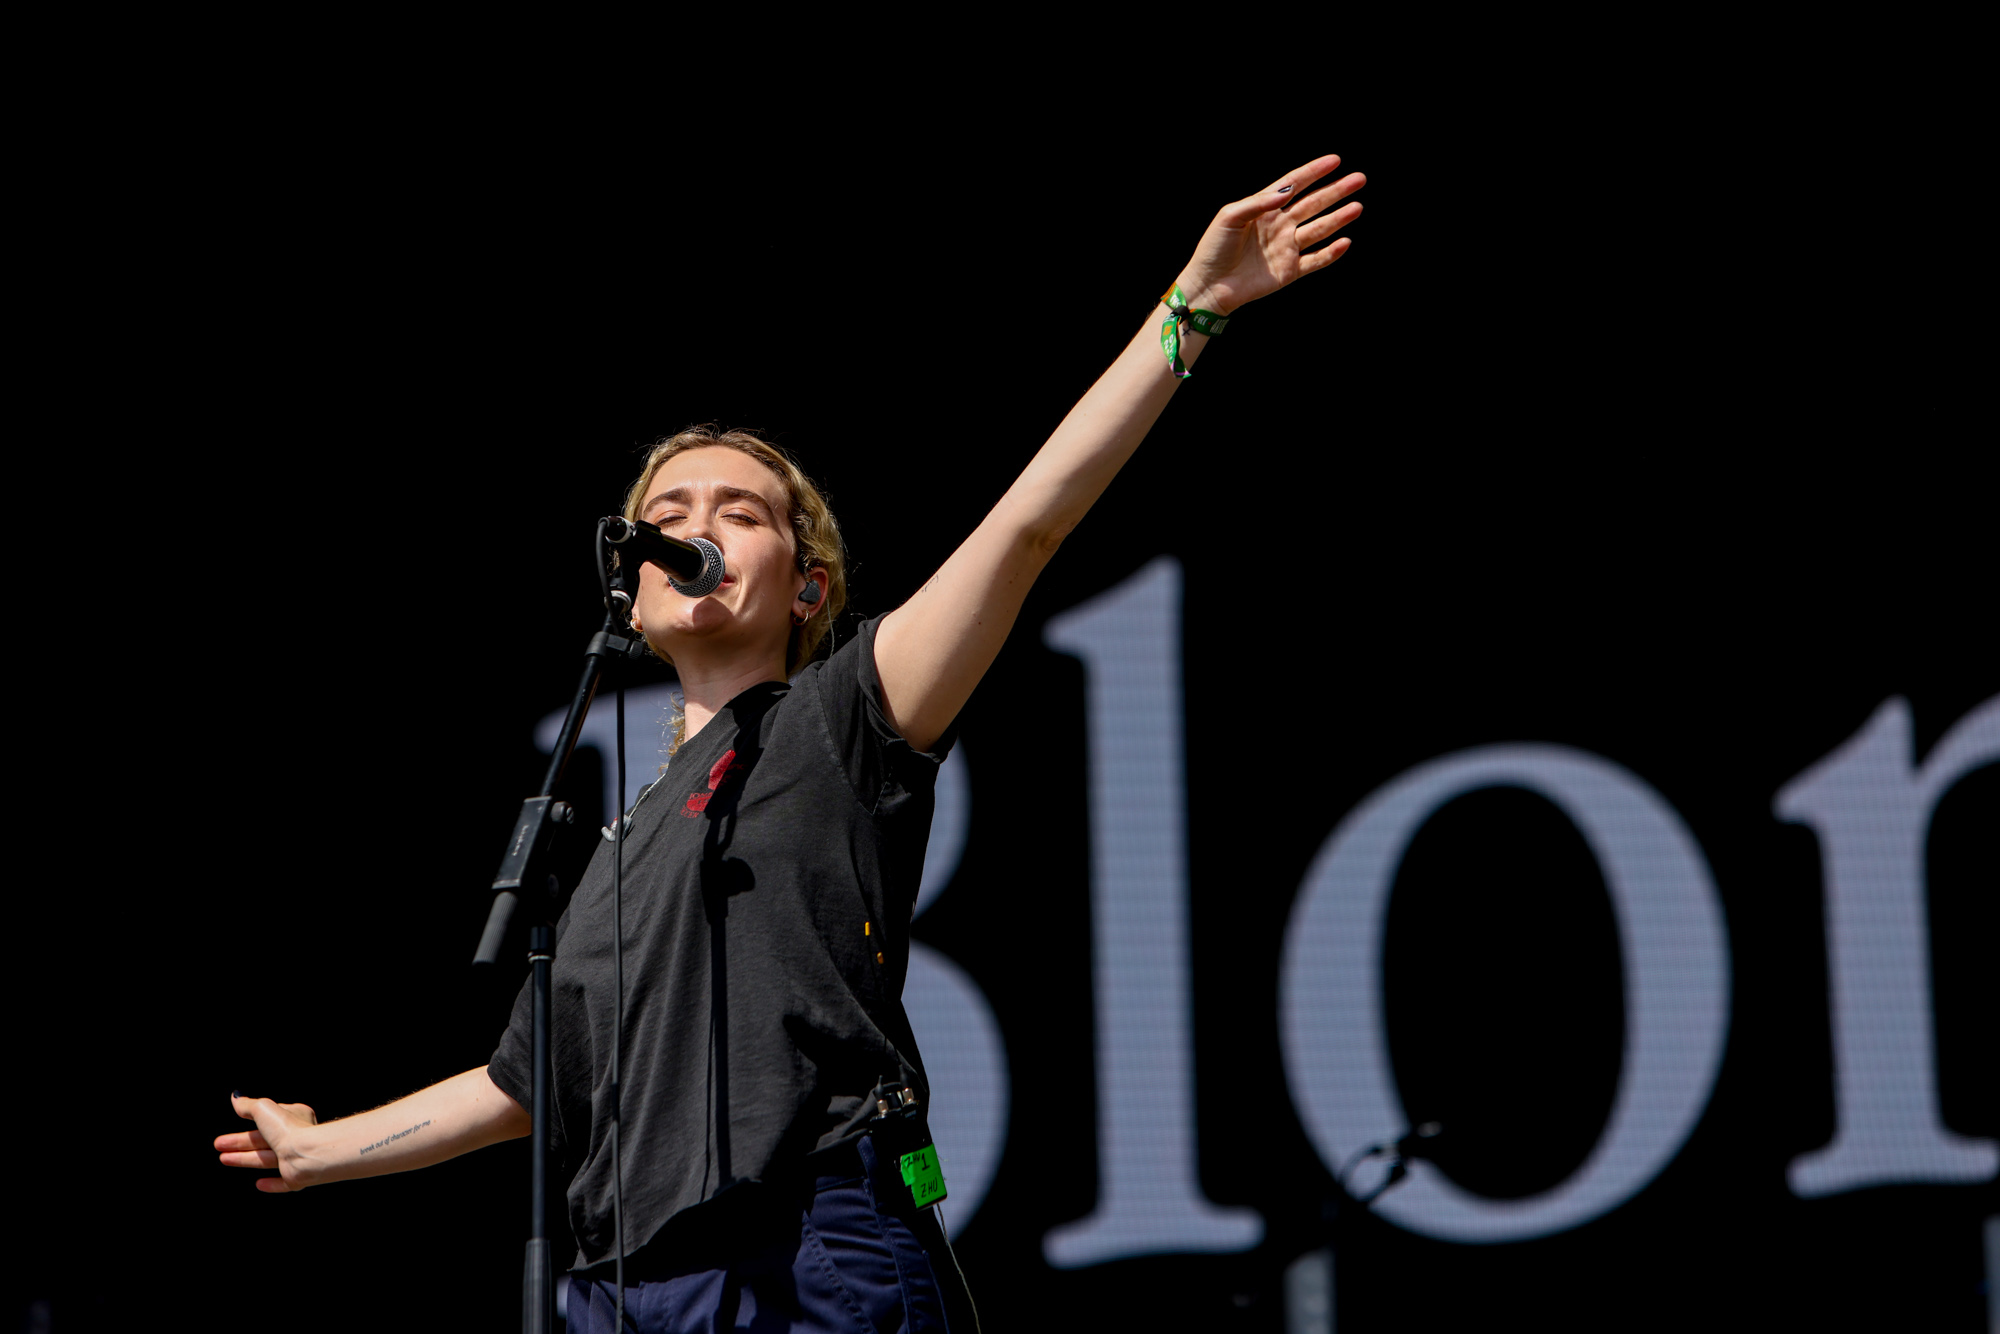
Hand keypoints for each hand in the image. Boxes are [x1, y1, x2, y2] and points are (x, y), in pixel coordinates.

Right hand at [215, 1090, 320, 1192]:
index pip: (267, 1120)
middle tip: (219, 1145)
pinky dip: (272, 1183)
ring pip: (267, 1160)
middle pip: (262, 1141)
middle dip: (239, 1143)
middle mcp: (296, 1137)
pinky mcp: (297, 1177)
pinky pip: (283, 1182)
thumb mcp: (263, 1109)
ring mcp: (296, 1158)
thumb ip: (248, 1105)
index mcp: (294, 1117)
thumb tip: (236, 1097)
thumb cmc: (288, 1129)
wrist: (306, 1154)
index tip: (231, 1126)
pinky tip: (259, 1184)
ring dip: (246, 1159)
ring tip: (224, 1159)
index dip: (247, 1124)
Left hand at [1173, 154, 1365, 314]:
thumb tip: (1287, 190)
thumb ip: (1257, 202)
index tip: (1335, 160)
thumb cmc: (1213, 248)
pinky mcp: (1289, 271)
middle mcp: (1279, 226)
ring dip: (1339, 218)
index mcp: (1264, 208)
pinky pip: (1315, 261)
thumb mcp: (1230, 217)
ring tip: (1357, 207)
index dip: (1314, 172)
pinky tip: (1345, 242)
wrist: (1208, 286)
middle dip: (1336, 191)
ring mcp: (1286, 248)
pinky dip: (1331, 253)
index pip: (1294, 184)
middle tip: (1359, 179)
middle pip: (1314, 204)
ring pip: (1319, 229)